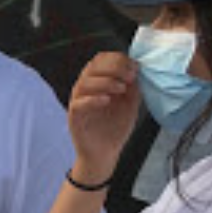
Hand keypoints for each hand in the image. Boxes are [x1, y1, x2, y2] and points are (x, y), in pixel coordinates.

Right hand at [68, 51, 139, 180]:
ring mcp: (78, 102)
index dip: (118, 59)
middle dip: (114, 67)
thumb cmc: (115, 128)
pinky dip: (93, 99)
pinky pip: (78, 104)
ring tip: (121, 89)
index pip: (102, 60)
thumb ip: (133, 87)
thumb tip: (136, 69)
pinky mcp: (75, 117)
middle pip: (92, 66)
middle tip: (129, 76)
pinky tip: (107, 101)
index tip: (135, 68)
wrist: (105, 153)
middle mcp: (85, 89)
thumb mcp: (130, 104)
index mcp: (98, 82)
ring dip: (105, 82)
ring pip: (84, 82)